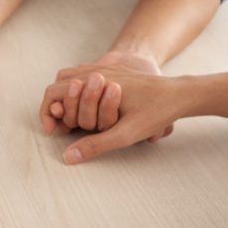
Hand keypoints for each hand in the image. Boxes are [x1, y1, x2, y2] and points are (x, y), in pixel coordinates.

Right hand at [41, 64, 181, 163]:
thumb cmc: (155, 111)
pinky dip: (77, 92)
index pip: (54, 92)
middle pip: (58, 84)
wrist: (180, 93)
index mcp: (94, 83)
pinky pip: (84, 78)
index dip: (47, 113)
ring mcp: (104, 70)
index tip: (52, 131)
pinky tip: (89, 110)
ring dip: (66, 100)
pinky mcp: (113, 72)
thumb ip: (95, 145)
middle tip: (60, 128)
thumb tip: (68, 157)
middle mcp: (96, 71)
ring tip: (71, 120)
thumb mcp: (125, 134)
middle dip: (55, 108)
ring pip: (70, 79)